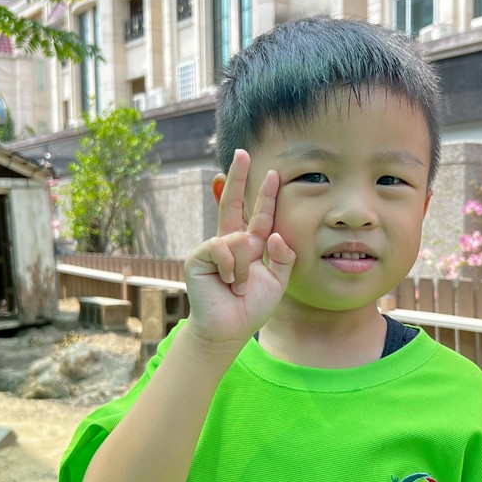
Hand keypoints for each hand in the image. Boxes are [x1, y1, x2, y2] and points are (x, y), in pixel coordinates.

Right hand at [184, 150, 295, 345]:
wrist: (229, 329)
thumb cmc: (251, 307)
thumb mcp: (277, 281)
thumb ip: (283, 257)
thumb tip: (275, 235)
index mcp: (249, 246)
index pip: (260, 216)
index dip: (266, 196)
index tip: (273, 173)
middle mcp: (229, 243)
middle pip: (232, 203)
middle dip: (237, 177)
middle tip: (242, 152)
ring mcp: (212, 248)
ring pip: (238, 239)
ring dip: (245, 268)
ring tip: (237, 287)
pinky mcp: (198, 257)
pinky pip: (222, 248)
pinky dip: (232, 269)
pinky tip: (227, 284)